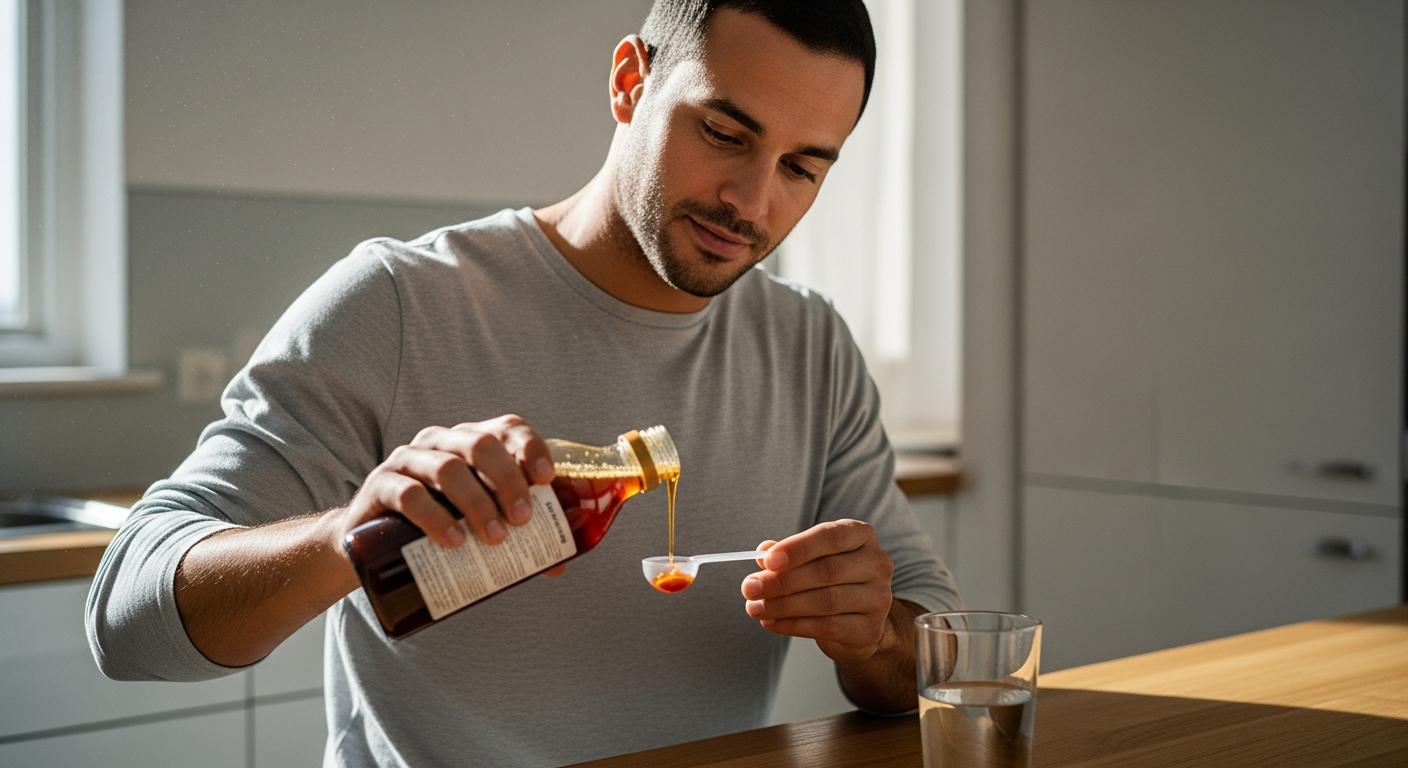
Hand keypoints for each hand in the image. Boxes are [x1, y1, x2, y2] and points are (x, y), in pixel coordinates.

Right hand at [326, 414, 567, 575]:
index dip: (530, 448)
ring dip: (476, 503)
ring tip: (494, 538)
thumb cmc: (437, 527)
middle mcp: (440, 443)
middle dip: (507, 481)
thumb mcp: (476, 522)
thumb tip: (560, 565)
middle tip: (523, 520)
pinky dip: (434, 517)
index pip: (507, 428)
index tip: (547, 480)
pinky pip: (407, 493)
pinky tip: (453, 541)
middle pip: (480, 446)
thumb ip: (514, 538)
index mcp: (471, 443)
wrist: (372, 546)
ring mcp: (407, 460)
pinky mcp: (380, 487)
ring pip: (446, 468)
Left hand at [741, 519, 894, 663]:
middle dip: (782, 581)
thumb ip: (787, 554)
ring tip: (755, 608)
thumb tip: (762, 553)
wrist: (859, 621)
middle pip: (826, 571)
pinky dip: (794, 625)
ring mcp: (878, 597)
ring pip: (826, 601)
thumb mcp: (810, 559)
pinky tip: (772, 623)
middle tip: (750, 588)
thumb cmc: (831, 580)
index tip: (767, 560)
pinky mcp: (870, 629)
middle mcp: (877, 563)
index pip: (831, 537)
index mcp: (861, 535)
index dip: (798, 548)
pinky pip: (827, 627)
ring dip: (783, 605)